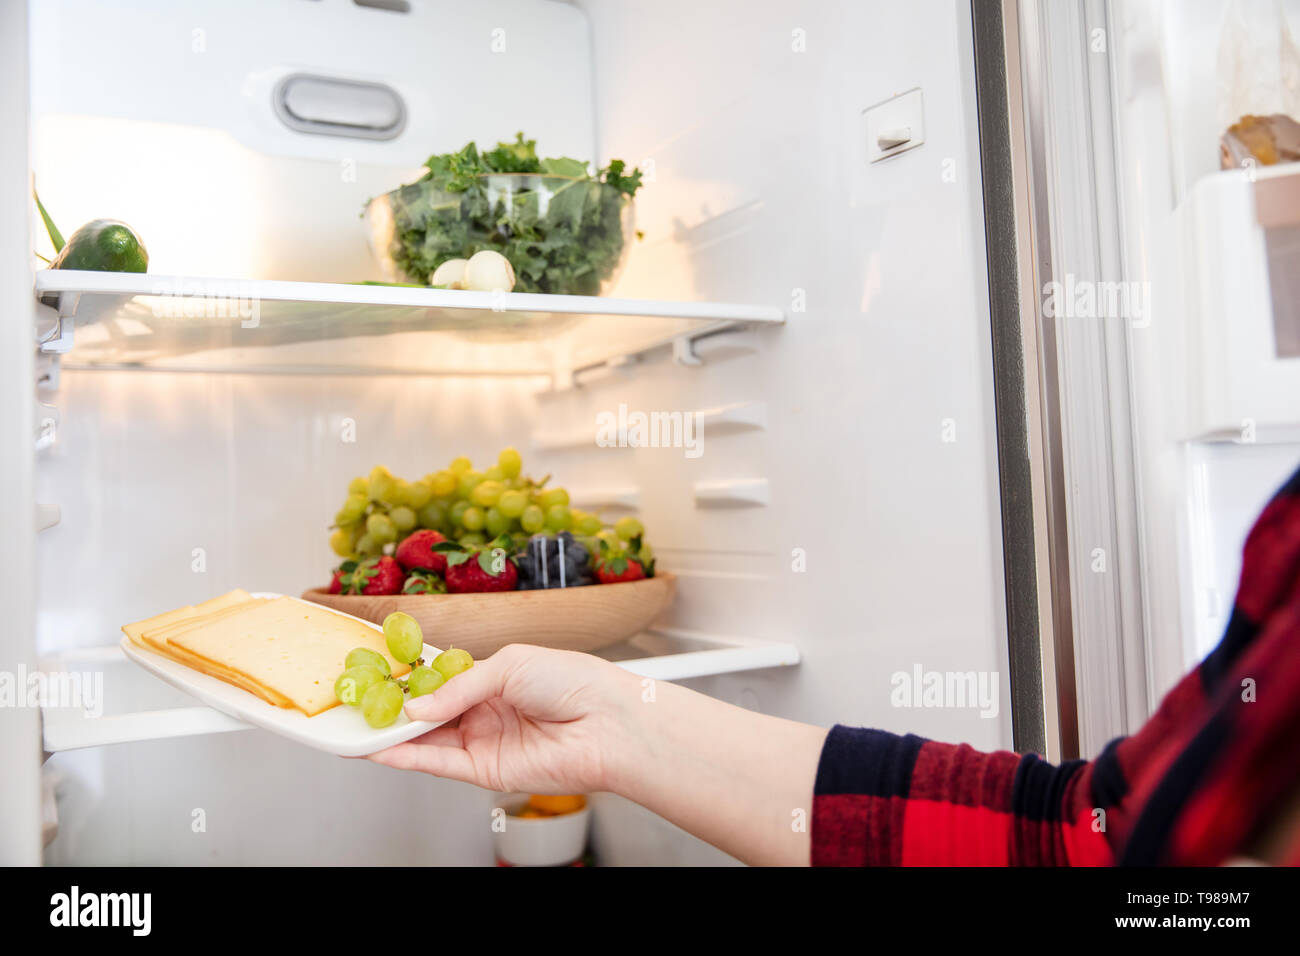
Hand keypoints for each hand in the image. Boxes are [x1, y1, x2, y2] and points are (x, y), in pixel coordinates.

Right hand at [368, 643, 639, 794]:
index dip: (407, 679)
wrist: (609, 723)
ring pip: (425, 739)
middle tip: (352, 702)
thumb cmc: (575, 682)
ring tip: (352, 725)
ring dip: (389, 734)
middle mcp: (485, 711)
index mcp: (493, 678)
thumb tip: (417, 706)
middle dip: (391, 709)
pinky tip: (378, 748)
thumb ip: (458, 686)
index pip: (439, 680)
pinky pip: (437, 763)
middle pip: (427, 713)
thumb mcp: (510, 664)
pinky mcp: (485, 771)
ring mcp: (483, 741)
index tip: (373, 674)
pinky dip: (405, 757)